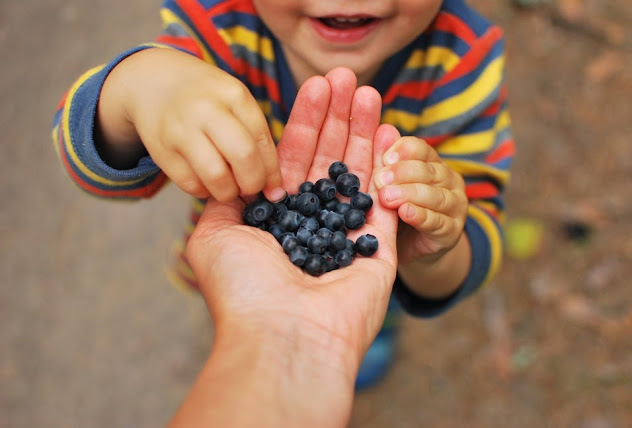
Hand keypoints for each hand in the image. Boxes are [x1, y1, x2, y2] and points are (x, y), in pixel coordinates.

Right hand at [97, 48, 283, 201]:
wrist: (154, 81)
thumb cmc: (207, 98)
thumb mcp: (234, 100)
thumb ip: (255, 134)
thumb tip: (274, 185)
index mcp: (233, 94)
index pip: (261, 140)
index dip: (271, 172)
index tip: (275, 189)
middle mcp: (206, 109)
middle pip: (243, 157)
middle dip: (253, 183)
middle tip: (251, 189)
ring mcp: (181, 130)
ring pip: (216, 177)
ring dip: (228, 192)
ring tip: (229, 188)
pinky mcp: (161, 150)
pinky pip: (191, 184)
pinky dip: (204, 191)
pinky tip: (207, 182)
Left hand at [180, 68, 398, 425]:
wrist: (284, 339)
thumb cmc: (243, 289)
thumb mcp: (213, 235)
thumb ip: (222, 198)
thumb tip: (223, 173)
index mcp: (276, 219)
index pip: (293, 158)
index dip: (304, 122)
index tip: (314, 87)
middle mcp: (312, 225)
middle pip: (328, 159)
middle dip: (337, 118)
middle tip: (347, 79)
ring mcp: (347, 236)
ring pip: (359, 173)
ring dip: (364, 132)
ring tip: (369, 92)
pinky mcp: (379, 250)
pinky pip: (387, 200)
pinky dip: (390, 167)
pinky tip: (391, 132)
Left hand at [374, 134, 467, 264]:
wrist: (409, 248)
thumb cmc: (395, 210)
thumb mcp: (388, 186)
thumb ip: (386, 162)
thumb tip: (384, 128)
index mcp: (431, 163)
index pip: (421, 149)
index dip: (404, 151)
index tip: (384, 158)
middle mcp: (448, 180)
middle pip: (428, 171)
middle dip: (402, 174)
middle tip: (379, 180)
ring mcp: (454, 206)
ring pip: (435, 195)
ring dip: (410, 195)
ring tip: (387, 198)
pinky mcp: (452, 231)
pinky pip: (438, 221)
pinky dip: (421, 216)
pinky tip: (406, 213)